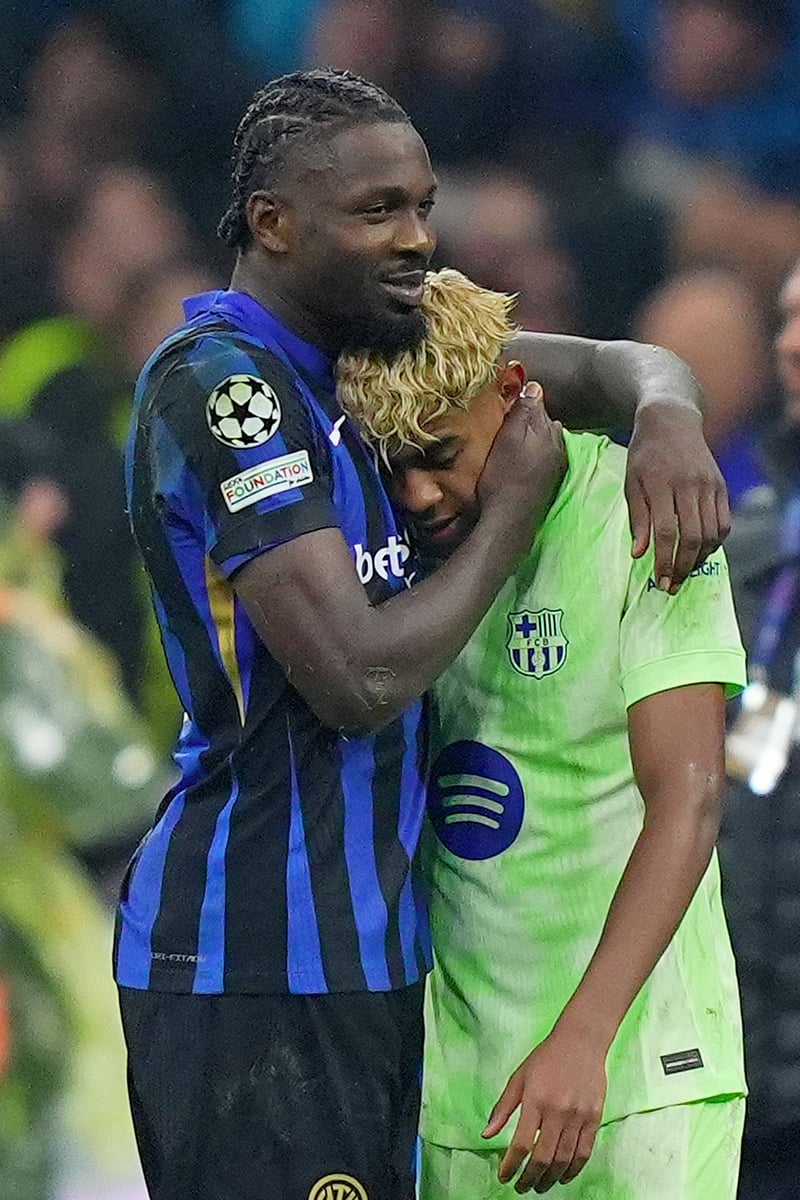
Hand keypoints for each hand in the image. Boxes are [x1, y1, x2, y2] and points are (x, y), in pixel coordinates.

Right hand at [478, 384, 565, 548]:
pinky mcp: (551, 482)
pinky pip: (544, 458)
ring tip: (513, 440)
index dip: (521, 400)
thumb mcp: (507, 438)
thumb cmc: (504, 477)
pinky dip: (534, 454)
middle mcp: (558, 446)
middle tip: (506, 421)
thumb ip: (523, 412)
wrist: (510, 520)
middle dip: (529, 419)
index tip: (506, 401)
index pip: (538, 403)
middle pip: (544, 422)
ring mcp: (557, 465)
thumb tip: (534, 386)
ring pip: (545, 441)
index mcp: (548, 431)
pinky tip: (522, 461)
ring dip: (532, 437)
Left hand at [482, 1030, 606, 1193]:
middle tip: (521, 1187)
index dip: (511, 1165)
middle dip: (530, 1178)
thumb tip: (487, 1134)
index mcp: (535, 1100)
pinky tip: (563, 1176)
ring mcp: (578, 1117)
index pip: (521, 1143)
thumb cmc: (546, 1058)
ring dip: (550, 1179)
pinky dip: (573, 1170)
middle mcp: (557, 1111)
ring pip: (564, 1160)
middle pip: (543, 1157)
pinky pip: (584, 1153)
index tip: (504, 1176)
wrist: (581, 1042)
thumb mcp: (519, 1077)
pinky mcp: (594, 1119)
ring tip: (539, 1186)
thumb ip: (503, 1108)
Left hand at [626, 405, 729, 593]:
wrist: (671, 421)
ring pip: (711, 532)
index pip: (666, 531)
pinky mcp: (721, 486)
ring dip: (699, 558)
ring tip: (685, 572)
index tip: (659, 580)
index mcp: (661, 484)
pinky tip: (700, 552)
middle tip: (673, 585)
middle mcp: (689, 485)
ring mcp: (709, 485)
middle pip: (692, 536)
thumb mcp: (631, 483)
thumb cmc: (644, 455)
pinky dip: (714, 542)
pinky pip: (723, 522)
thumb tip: (639, 554)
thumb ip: (637, 519)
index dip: (664, 559)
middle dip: (683, 566)